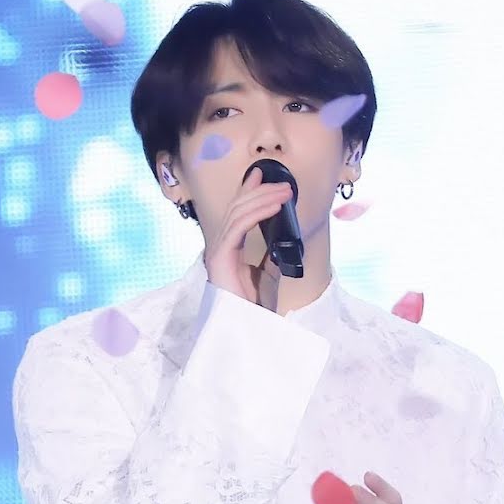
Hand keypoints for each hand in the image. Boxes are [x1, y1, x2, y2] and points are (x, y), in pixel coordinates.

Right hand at [203, 166, 293, 306]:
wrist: (249, 328)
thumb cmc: (255, 306)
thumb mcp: (268, 274)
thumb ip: (270, 255)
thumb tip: (281, 239)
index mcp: (229, 249)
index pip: (237, 213)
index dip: (248, 191)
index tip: (261, 175)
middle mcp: (220, 246)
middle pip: (238, 208)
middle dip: (261, 192)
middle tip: (284, 185)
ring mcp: (218, 251)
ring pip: (239, 213)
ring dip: (264, 199)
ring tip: (285, 193)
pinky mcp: (221, 257)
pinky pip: (240, 226)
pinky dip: (258, 213)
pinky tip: (274, 207)